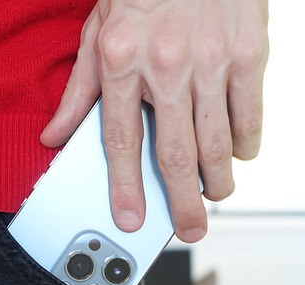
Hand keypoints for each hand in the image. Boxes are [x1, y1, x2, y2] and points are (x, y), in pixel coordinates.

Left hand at [40, 0, 268, 241]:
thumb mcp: (96, 35)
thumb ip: (77, 91)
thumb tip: (55, 136)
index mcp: (121, 62)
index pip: (120, 140)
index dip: (124, 186)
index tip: (130, 217)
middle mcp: (166, 66)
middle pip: (176, 153)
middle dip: (183, 203)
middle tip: (188, 229)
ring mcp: (211, 61)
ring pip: (216, 141)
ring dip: (217, 179)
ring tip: (214, 194)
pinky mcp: (249, 53)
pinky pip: (250, 113)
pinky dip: (245, 141)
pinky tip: (238, 152)